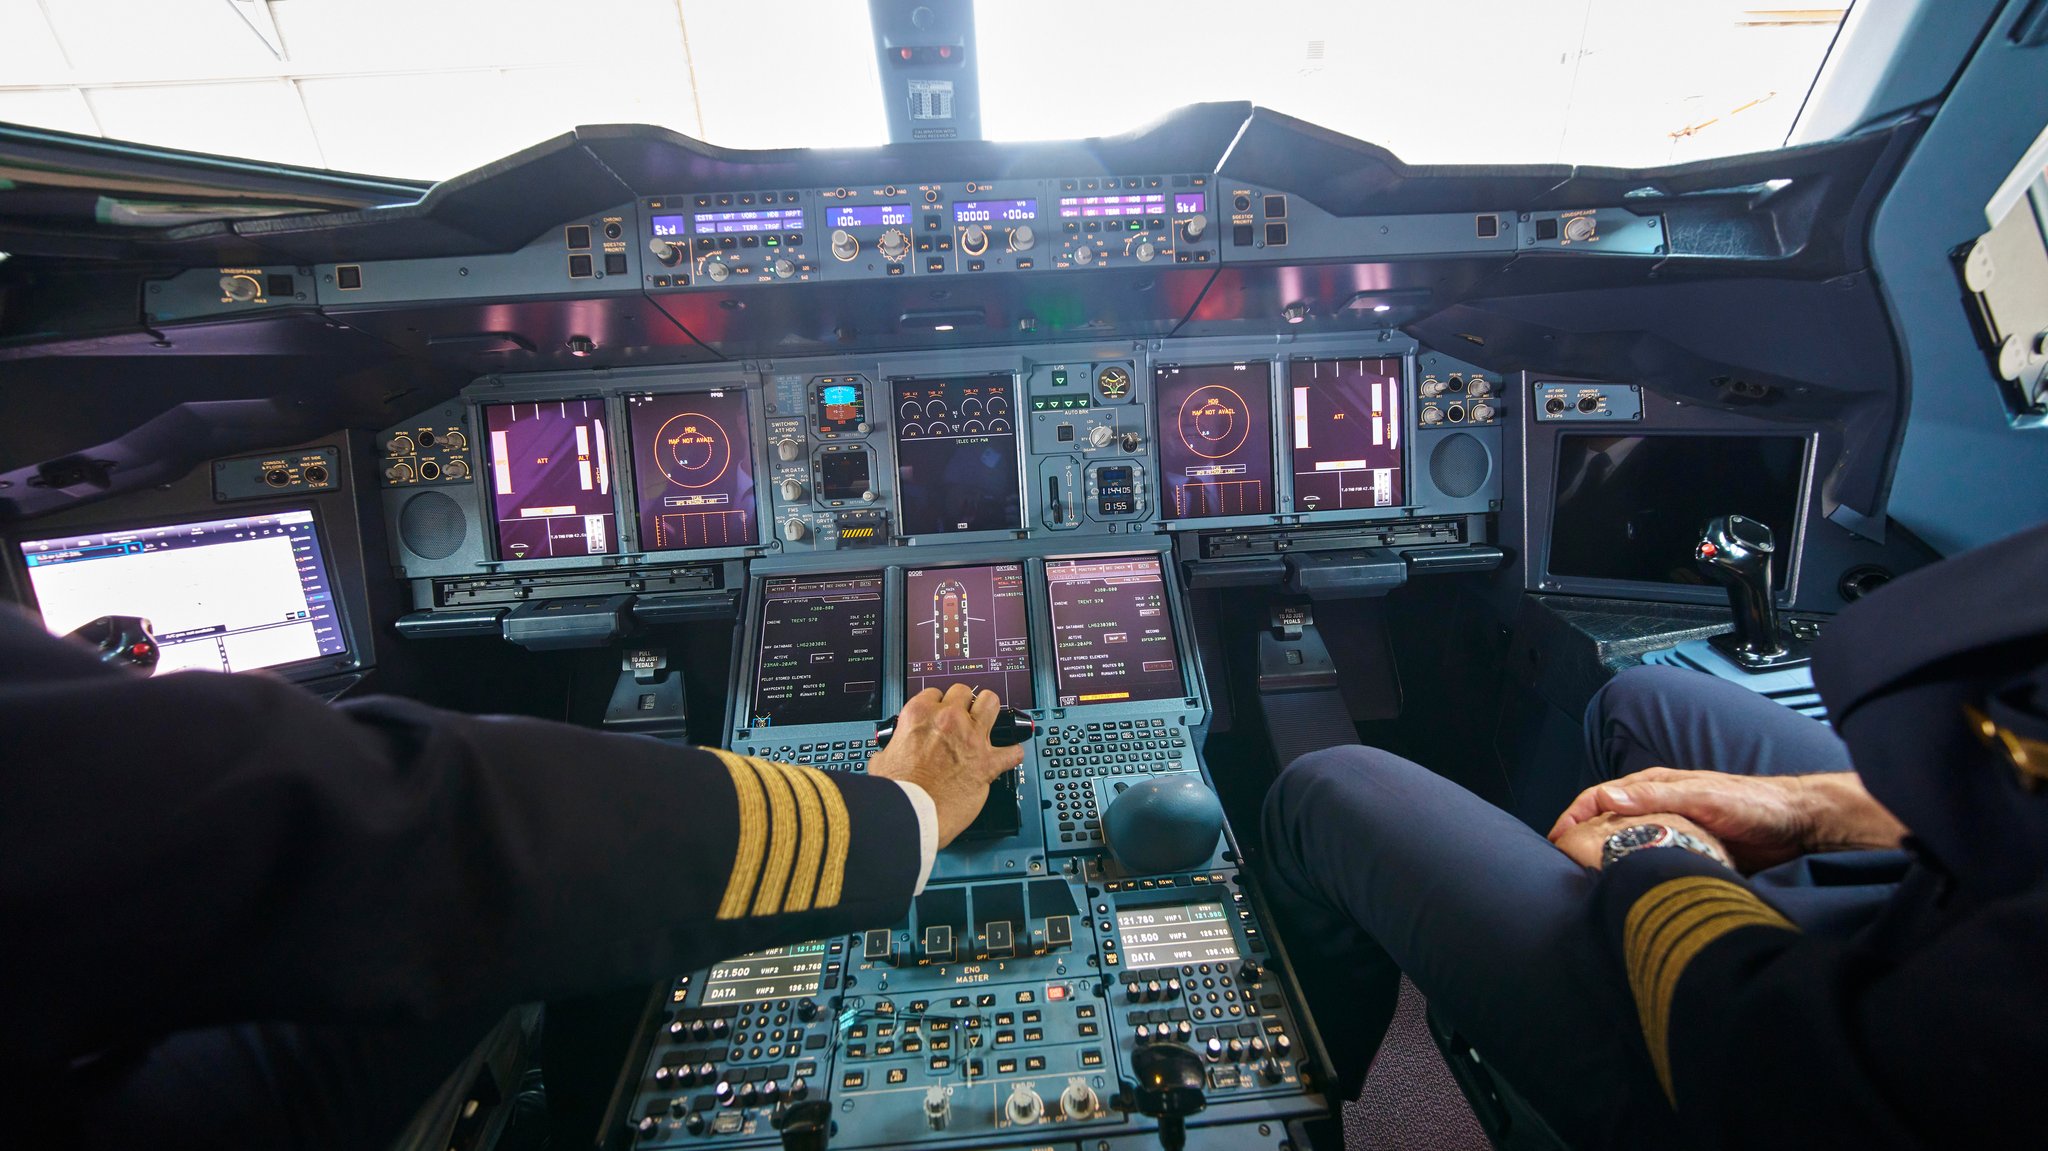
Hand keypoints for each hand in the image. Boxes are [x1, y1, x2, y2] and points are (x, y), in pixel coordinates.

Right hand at [867, 685, 1025, 848]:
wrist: (912, 813)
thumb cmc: (897, 790)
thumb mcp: (882, 760)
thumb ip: (891, 749)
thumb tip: (889, 753)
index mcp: (919, 715)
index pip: (934, 694)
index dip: (937, 704)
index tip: (939, 714)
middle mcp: (948, 720)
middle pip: (964, 692)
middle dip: (964, 703)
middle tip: (962, 717)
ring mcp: (971, 738)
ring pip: (991, 703)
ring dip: (990, 712)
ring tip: (988, 722)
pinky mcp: (987, 763)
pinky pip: (1012, 751)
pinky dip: (1012, 754)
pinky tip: (1008, 756)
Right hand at [1549, 767, 1815, 872]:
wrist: (1799, 827)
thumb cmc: (1756, 804)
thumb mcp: (1703, 796)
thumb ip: (1656, 796)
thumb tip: (1606, 797)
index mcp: (1656, 788)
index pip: (1599, 797)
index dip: (1572, 815)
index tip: (1554, 839)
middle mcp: (1660, 808)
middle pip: (1608, 823)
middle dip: (1582, 840)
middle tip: (1565, 866)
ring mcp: (1673, 832)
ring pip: (1629, 844)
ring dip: (1609, 859)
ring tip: (1590, 883)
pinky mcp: (1689, 854)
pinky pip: (1653, 863)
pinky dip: (1637, 873)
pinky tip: (1632, 890)